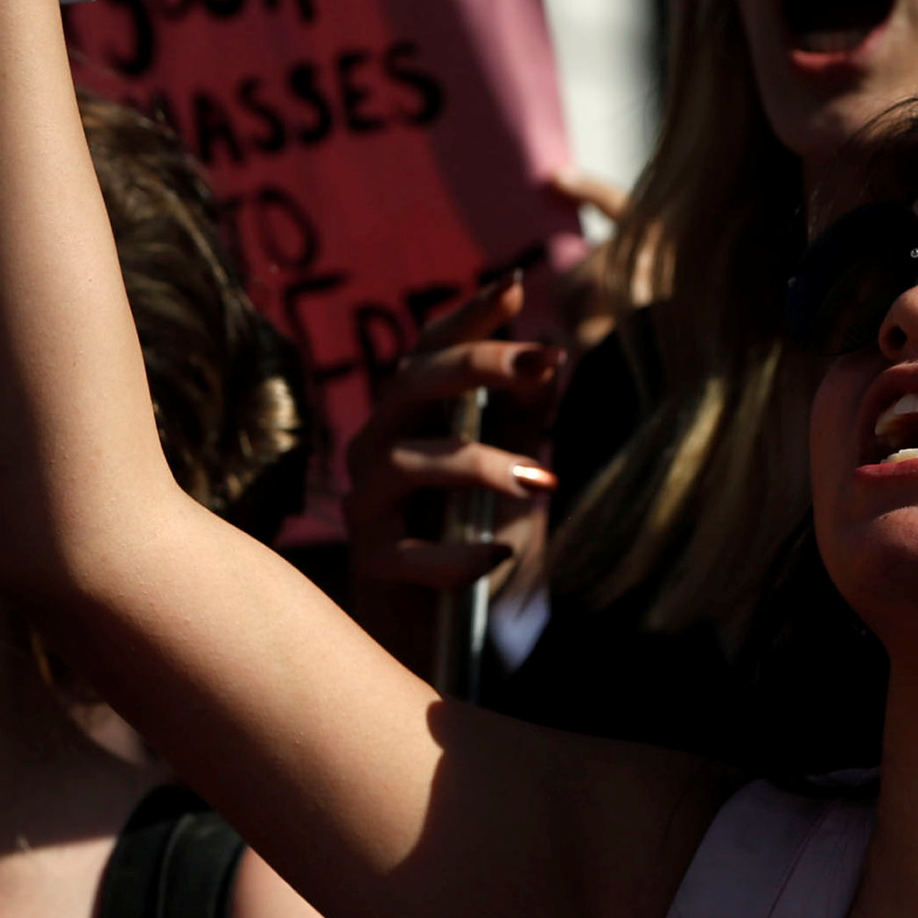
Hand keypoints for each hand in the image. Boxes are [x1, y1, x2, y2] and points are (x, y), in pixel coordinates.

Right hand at [343, 276, 563, 654]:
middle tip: (544, 363)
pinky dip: (455, 556)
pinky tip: (498, 557)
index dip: (468, 315)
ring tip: (545, 481)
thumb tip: (550, 352)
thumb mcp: (509, 467)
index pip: (430, 350)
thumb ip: (521, 413)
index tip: (516, 284)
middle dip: (478, 365)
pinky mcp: (370, 568)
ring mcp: (367, 507)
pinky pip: (406, 556)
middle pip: (411, 384)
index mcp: (410, 417)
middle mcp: (377, 449)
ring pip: (408, 463)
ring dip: (480, 464)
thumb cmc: (471, 538)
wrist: (436, 633)